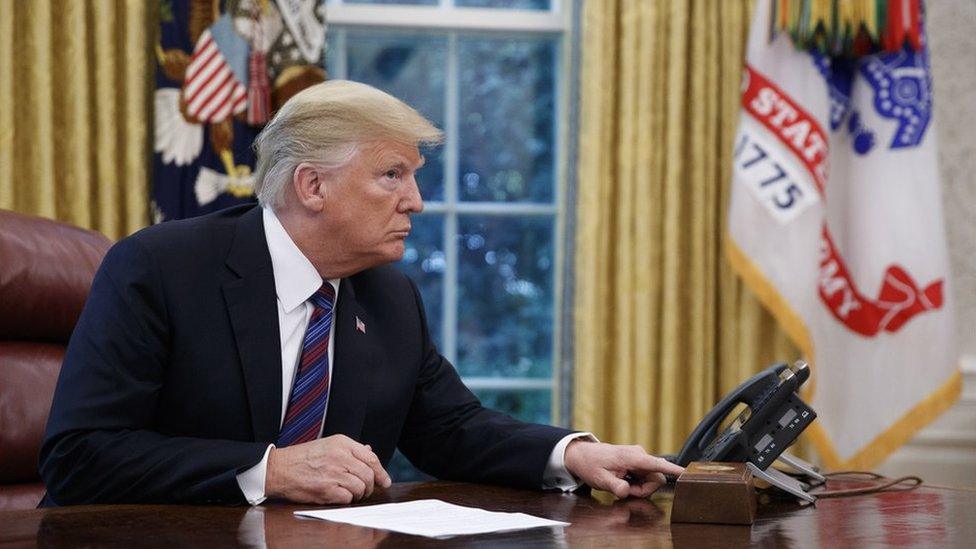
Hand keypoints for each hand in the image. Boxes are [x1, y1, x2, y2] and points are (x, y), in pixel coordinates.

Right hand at [265, 434, 391, 503]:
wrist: (279, 469)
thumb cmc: (302, 458)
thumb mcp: (328, 445)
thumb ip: (350, 449)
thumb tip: (369, 451)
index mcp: (342, 443)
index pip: (371, 457)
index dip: (381, 472)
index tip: (385, 481)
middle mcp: (340, 456)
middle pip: (369, 474)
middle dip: (370, 486)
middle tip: (364, 491)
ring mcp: (333, 473)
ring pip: (360, 487)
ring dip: (358, 494)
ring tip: (350, 494)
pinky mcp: (326, 489)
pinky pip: (348, 498)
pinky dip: (347, 500)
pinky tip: (339, 496)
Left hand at [564, 440, 683, 498]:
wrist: (583, 454)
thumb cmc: (591, 464)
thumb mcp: (600, 479)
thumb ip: (615, 486)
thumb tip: (626, 491)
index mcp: (632, 457)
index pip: (657, 464)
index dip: (673, 470)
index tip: (687, 473)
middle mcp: (639, 455)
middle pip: (656, 479)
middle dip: (643, 490)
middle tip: (625, 490)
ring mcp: (639, 457)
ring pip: (651, 479)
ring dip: (639, 487)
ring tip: (622, 485)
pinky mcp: (638, 461)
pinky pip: (645, 476)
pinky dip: (637, 483)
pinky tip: (624, 480)